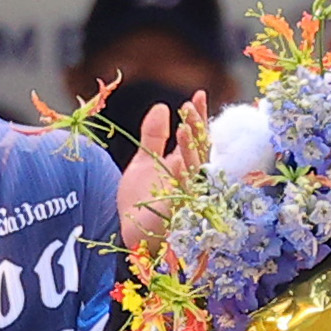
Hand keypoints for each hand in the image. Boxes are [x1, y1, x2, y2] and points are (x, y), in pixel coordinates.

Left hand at [116, 90, 207, 256]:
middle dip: (197, 130)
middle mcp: (192, 180)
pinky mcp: (178, 216)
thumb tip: (162, 106)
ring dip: (190, 150)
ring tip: (182, 128)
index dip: (198, 117)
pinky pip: (183, 196)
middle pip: (201, 151)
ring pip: (195, 171)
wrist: (128, 236)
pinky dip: (181, 179)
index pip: (198, 137)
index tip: (198, 95)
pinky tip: (176, 163)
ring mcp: (187, 198)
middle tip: (190, 107)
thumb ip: (153, 136)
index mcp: (185, 166)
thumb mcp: (144, 163)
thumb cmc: (140, 203)